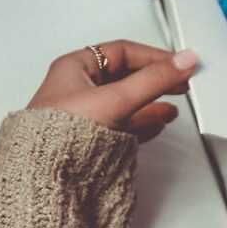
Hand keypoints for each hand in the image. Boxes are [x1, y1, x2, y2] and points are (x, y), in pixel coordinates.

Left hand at [27, 40, 197, 142]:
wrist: (44, 175)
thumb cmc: (58, 134)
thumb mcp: (116, 99)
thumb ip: (153, 80)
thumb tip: (182, 62)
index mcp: (74, 69)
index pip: (122, 52)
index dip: (153, 56)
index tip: (177, 63)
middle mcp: (77, 90)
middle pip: (126, 77)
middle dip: (155, 81)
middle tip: (179, 81)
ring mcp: (83, 116)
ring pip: (125, 102)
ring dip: (151, 104)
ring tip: (171, 107)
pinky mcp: (88, 139)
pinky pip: (121, 125)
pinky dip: (141, 123)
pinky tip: (154, 126)